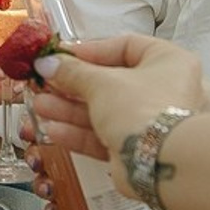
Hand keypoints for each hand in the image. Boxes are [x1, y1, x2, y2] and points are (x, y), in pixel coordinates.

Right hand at [27, 35, 204, 200]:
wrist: (160, 163)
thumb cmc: (145, 111)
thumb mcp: (101, 82)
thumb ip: (72, 71)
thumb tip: (50, 64)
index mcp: (167, 61)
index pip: (124, 46)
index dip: (90, 50)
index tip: (62, 56)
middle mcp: (164, 89)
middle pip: (110, 81)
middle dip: (73, 84)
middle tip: (47, 82)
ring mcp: (151, 120)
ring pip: (104, 110)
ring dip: (70, 109)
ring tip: (42, 106)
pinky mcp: (138, 147)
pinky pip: (105, 134)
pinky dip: (80, 132)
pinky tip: (55, 130)